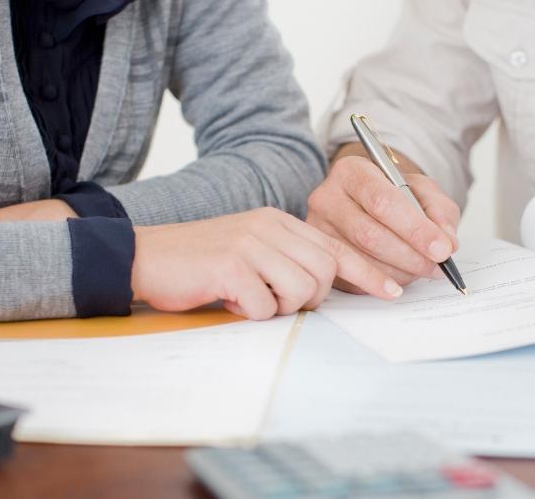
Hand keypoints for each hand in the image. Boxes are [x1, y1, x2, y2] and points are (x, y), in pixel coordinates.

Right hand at [131, 207, 400, 318]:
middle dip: (312, 298)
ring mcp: (249, 243)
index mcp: (276, 220)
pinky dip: (250, 313)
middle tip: (276, 300)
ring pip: (302, 289)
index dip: (367, 272)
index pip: (334, 246)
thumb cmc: (199, 264)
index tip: (392, 292)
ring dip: (279, 307)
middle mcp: (267, 226)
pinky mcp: (231, 265)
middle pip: (325, 271)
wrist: (142, 256)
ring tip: (249, 299)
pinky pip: (265, 306)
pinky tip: (228, 299)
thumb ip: (284, 259)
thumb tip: (323, 287)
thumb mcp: (249, 249)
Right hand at [306, 146, 460, 288]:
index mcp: (351, 172)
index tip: (442, 248)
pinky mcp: (321, 256)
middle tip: (437, 266)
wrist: (368, 202)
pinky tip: (400, 277)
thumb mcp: (422, 191)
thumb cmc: (394, 195)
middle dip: (411, 255)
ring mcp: (318, 229)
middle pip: (369, 234)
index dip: (415, 229)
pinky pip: (352, 277)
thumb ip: (439, 211)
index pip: (382, 201)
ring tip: (423, 270)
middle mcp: (327, 198)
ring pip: (361, 259)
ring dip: (400, 272)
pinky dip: (383, 282)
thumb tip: (447, 241)